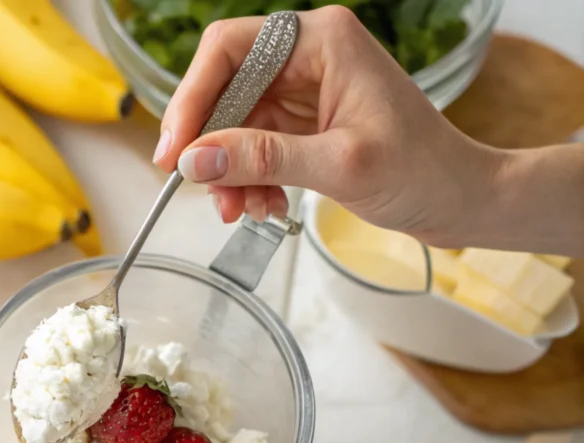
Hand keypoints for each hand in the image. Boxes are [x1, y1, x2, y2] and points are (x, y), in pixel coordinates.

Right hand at [152, 6, 502, 247]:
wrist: (460, 199)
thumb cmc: (422, 170)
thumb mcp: (338, 164)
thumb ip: (263, 159)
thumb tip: (194, 161)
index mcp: (321, 40)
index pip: (228, 51)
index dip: (191, 99)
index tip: (174, 153)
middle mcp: (306, 56)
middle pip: (224, 90)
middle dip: (211, 148)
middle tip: (207, 196)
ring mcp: (303, 90)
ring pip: (233, 125)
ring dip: (229, 172)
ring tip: (243, 211)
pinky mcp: (302, 124)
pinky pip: (252, 147)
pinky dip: (249, 180)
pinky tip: (265, 206)